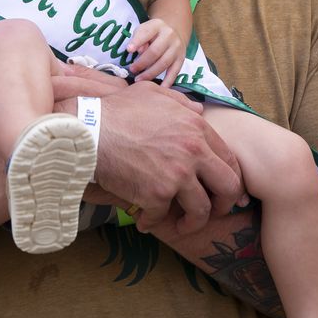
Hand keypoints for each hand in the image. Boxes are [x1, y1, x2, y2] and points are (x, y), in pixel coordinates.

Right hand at [0, 64, 242, 233]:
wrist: (87, 129)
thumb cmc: (115, 110)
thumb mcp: (151, 94)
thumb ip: (180, 101)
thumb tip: (198, 110)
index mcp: (195, 126)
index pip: (230, 158)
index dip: (230, 178)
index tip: (224, 190)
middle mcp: (193, 150)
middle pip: (229, 187)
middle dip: (225, 204)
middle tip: (215, 211)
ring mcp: (176, 174)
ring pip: (202, 209)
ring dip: (193, 221)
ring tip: (180, 223)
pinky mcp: (157, 194)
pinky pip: (165, 217)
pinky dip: (155, 222)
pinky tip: (145, 221)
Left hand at [126, 19, 184, 83]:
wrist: (174, 31)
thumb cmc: (152, 33)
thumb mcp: (144, 29)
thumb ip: (138, 38)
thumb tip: (137, 51)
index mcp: (157, 26)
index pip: (146, 33)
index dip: (137, 42)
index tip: (128, 50)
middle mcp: (169, 36)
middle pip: (155, 51)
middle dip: (142, 62)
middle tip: (132, 70)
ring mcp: (177, 48)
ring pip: (164, 63)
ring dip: (150, 73)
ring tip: (139, 79)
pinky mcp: (181, 59)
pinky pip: (175, 71)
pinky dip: (168, 81)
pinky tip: (160, 88)